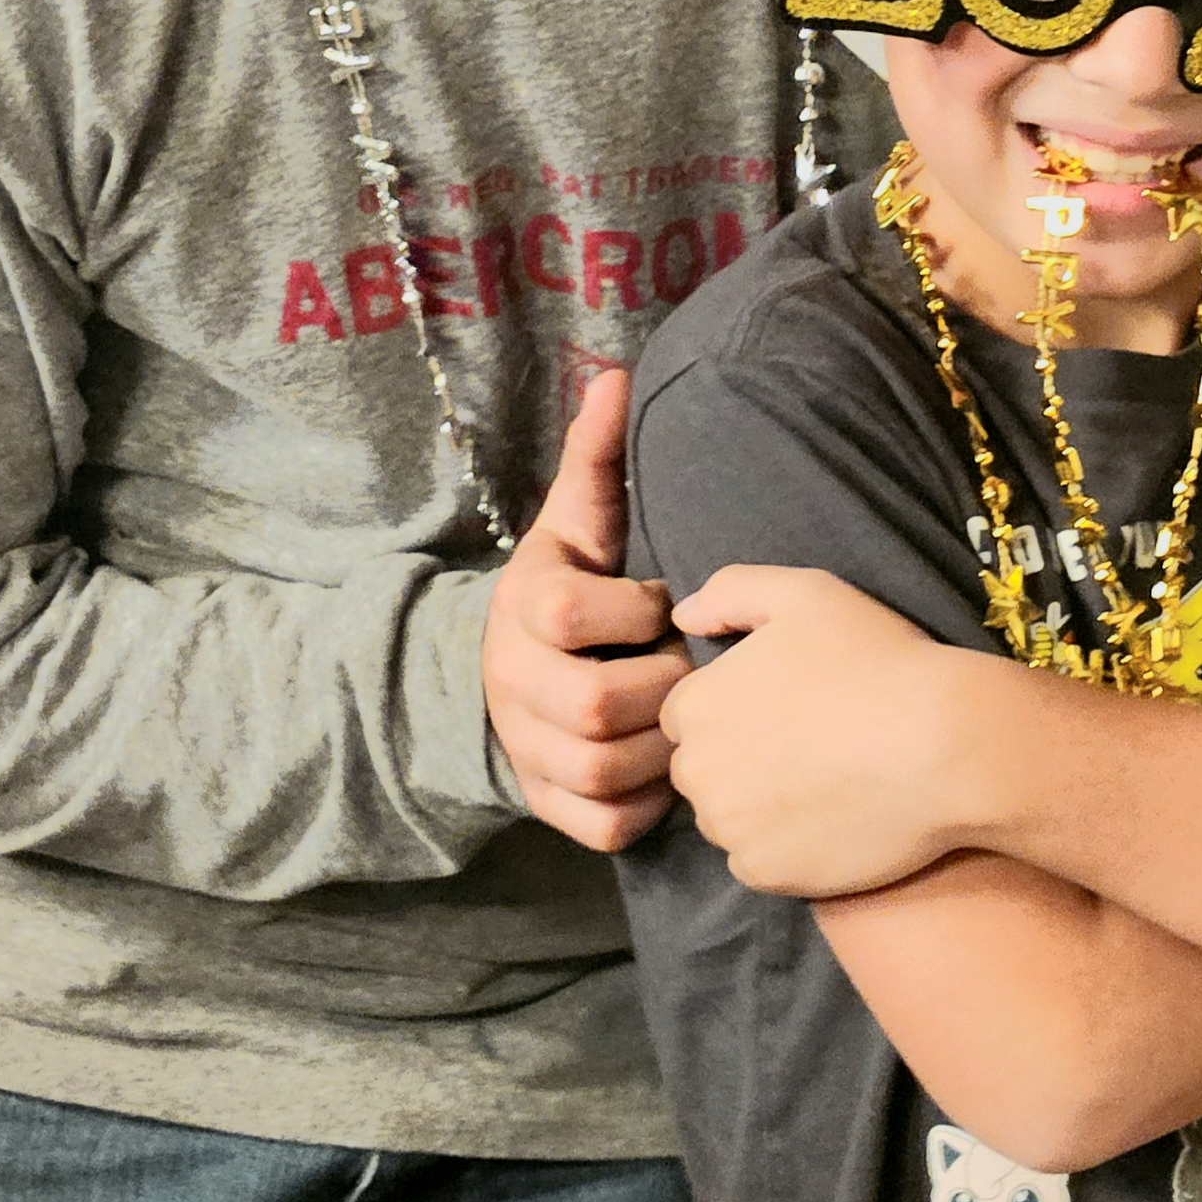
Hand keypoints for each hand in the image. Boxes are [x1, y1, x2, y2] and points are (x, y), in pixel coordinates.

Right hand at [481, 368, 687, 853]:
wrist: (509, 672)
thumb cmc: (572, 584)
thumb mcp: (578, 520)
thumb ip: (597, 456)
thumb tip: (617, 375)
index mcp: (522, 606)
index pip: (571, 615)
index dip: (634, 612)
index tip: (663, 603)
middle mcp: (511, 683)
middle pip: (591, 704)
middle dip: (658, 687)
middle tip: (692, 670)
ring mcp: (526, 751)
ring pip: (600, 769)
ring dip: (662, 748)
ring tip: (691, 717)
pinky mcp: (547, 806)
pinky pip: (605, 827)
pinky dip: (648, 804)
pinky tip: (669, 768)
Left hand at [662, 566, 975, 894]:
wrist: (944, 746)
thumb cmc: (874, 660)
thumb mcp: (804, 593)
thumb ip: (731, 592)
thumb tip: (684, 616)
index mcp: (697, 705)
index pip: (686, 713)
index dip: (734, 704)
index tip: (782, 702)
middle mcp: (698, 774)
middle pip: (702, 768)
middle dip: (738, 755)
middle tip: (804, 740)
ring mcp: (730, 831)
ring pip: (728, 817)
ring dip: (757, 803)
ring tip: (823, 780)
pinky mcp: (766, 876)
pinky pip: (757, 861)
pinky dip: (784, 846)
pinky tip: (831, 817)